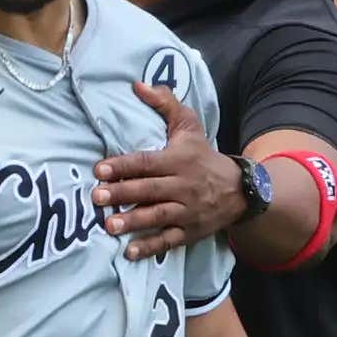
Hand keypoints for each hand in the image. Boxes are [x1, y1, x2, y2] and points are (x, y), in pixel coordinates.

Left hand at [93, 82, 241, 260]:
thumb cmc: (203, 155)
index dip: (123, 166)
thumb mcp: (188, 125)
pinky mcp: (190, 231)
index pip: (147, 162)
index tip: (99, 170)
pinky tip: (130, 252)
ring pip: (158, 216)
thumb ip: (164, 103)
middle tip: (97, 198)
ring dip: (133, 222)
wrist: (239, 189)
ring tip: (109, 226)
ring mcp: (187, 211)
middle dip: (123, 194)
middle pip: (150, 190)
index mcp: (179, 159)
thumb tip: (137, 85)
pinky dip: (150, 247)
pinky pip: (169, 240)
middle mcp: (183, 185)